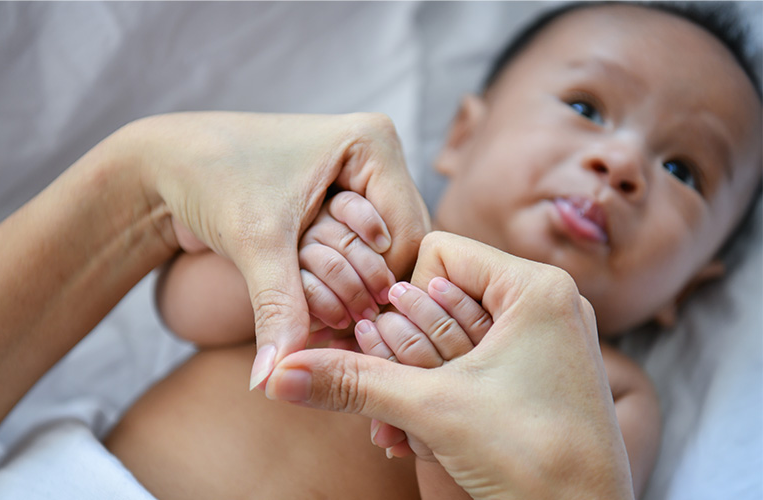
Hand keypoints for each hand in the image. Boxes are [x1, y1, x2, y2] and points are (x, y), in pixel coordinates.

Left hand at [126, 112, 428, 387]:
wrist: (168, 162)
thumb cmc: (210, 179)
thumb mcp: (255, 242)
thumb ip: (278, 308)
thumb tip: (273, 378)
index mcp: (372, 142)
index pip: (409, 235)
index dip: (384, 291)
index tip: (353, 332)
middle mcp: (376, 155)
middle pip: (404, 245)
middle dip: (374, 293)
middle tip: (343, 334)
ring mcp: (361, 176)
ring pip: (386, 253)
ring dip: (361, 291)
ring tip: (332, 324)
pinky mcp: (343, 197)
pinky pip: (364, 249)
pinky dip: (347, 281)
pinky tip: (325, 311)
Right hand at [265, 232, 633, 498]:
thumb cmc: (535, 461)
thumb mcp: (430, 410)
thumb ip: (352, 381)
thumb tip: (279, 371)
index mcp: (536, 287)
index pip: (438, 253)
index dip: (404, 299)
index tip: (393, 344)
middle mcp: (547, 305)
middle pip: (444, 297)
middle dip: (405, 352)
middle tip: (394, 392)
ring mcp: (546, 343)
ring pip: (454, 338)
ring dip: (417, 382)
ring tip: (404, 426)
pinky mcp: (539, 378)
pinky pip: (475, 367)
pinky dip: (442, 396)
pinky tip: (419, 438)